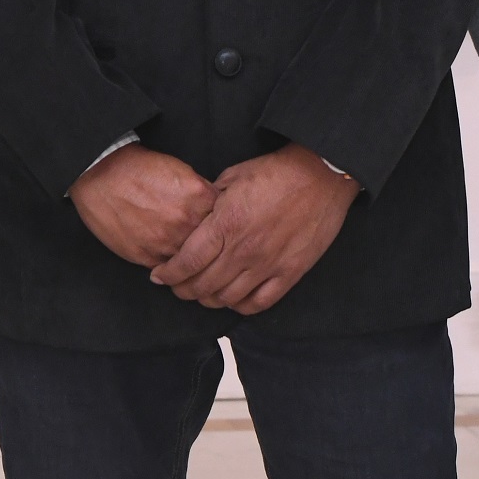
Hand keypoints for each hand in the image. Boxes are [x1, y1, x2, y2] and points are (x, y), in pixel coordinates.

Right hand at [72, 144, 215, 266]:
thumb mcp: (181, 170)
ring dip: (192, 257)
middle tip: (207, 242)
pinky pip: (170, 270)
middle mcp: (186, 223)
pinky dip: (172, 265)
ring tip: (185, 249)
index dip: (225, 221)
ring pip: (193, 261)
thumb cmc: (139, 168)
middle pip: (213, 243)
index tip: (222, 224)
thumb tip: (215, 208)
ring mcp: (167, 243)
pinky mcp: (148, 257)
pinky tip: (168, 254)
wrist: (100, 176)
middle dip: (212, 243)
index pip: (227, 218)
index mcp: (199, 197)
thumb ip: (202, 192)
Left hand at [152, 145, 358, 314]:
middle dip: (183, 290)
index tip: (158, 277)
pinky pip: (259, 303)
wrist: (320, 175)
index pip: (187, 262)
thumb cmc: (275, 172)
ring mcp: (267, 264)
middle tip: (176, 287)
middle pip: (202, 285)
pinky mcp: (290, 273)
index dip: (168, 274)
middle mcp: (243, 250)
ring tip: (202, 294)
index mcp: (225, 224)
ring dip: (208, 300)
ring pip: (227, 299)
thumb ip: (210, 202)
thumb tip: (194, 217)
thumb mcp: (232, 177)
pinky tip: (233, 299)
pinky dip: (240, 306)